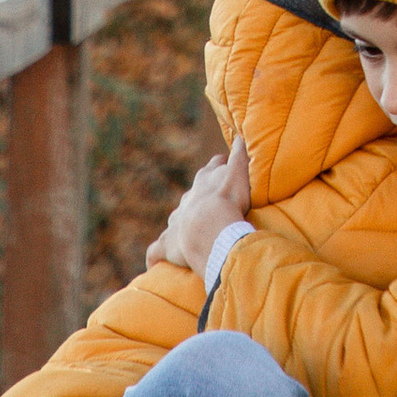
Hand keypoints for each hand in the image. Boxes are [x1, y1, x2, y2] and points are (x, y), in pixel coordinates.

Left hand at [148, 132, 250, 275]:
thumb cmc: (227, 200)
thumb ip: (241, 152)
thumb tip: (241, 134)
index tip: (225, 171)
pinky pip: (156, 251)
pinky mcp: (167, 244)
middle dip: (199, 199)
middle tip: (211, 207)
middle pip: (193, 194)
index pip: (211, 169)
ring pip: (176, 219)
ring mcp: (176, 221)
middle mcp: (187, 199)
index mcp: (204, 182)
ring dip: (182, 225)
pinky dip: (156, 255)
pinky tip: (155, 262)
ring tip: (189, 235)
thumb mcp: (238, 171)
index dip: (219, 170)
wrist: (207, 228)